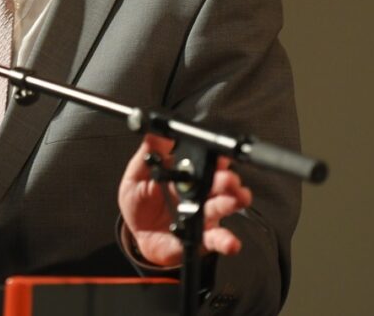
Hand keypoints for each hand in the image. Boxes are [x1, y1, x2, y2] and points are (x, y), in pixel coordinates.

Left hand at [118, 134, 252, 266]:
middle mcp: (199, 192)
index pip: (205, 161)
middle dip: (228, 179)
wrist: (137, 233)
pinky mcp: (201, 237)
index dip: (215, 158)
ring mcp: (203, 214)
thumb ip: (148, 154)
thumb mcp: (137, 175)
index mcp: (185, 174)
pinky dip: (226, 241)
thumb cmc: (139, 202)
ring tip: (236, 198)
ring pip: (224, 206)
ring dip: (233, 201)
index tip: (218, 155)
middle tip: (228, 178)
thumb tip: (154, 131)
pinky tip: (230, 242)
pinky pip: (216, 239)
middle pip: (220, 182)